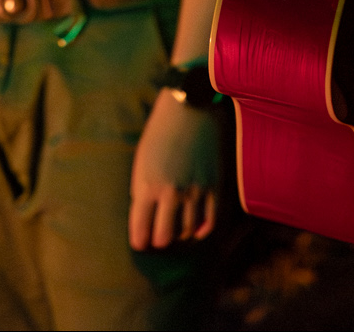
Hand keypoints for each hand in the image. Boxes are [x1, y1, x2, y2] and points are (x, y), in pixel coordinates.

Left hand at [128, 89, 220, 249]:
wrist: (191, 110)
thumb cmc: (159, 133)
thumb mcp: (141, 162)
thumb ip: (142, 191)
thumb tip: (145, 217)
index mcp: (147, 186)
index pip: (141, 230)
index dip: (139, 241)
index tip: (140, 243)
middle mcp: (171, 193)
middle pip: (164, 238)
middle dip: (158, 241)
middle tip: (158, 238)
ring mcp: (195, 192)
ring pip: (187, 232)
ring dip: (180, 236)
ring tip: (176, 232)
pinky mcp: (214, 187)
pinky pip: (210, 222)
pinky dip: (201, 231)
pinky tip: (195, 230)